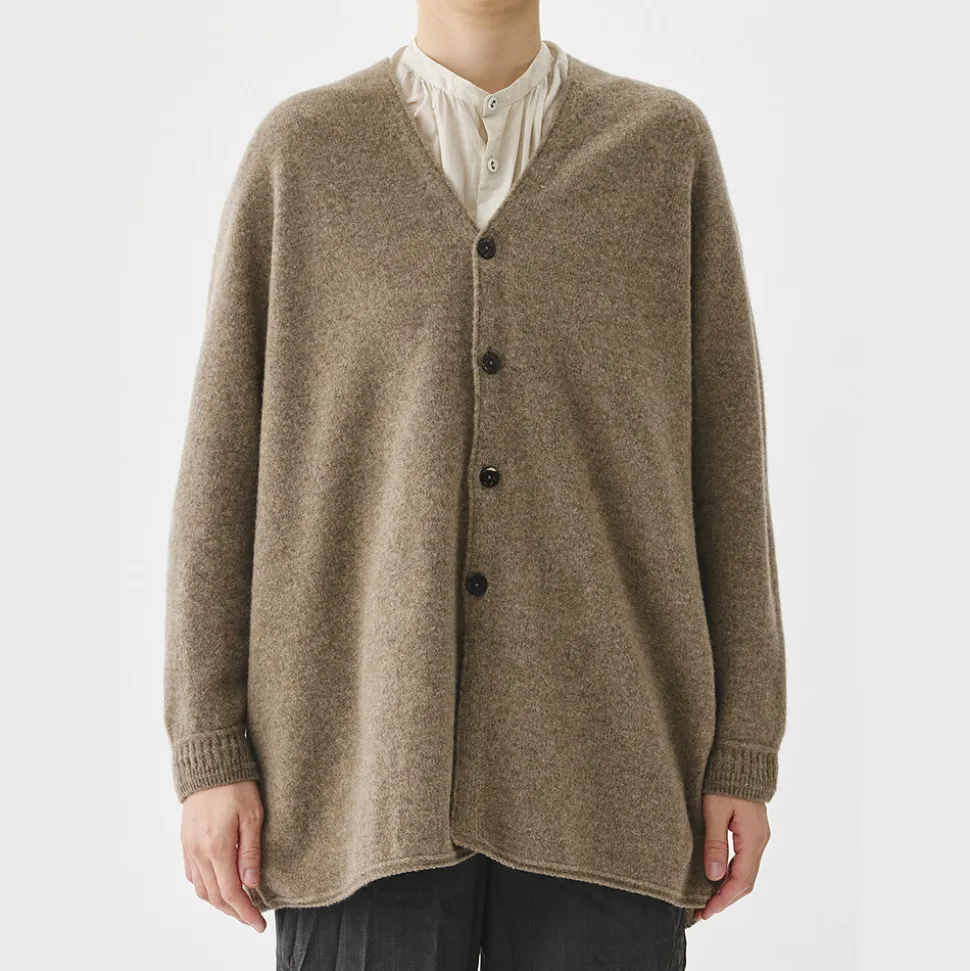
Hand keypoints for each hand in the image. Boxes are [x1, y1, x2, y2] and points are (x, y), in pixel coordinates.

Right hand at [181, 780, 266, 931]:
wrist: (209, 763)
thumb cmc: (237, 785)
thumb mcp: (253, 815)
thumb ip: (251, 851)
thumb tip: (251, 884)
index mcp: (217, 848)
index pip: (232, 893)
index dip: (246, 914)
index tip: (260, 926)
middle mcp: (199, 852)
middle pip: (215, 897)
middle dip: (234, 913)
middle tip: (253, 920)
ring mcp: (189, 847)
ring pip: (201, 889)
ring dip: (220, 902)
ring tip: (240, 906)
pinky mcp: (185, 841)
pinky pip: (192, 875)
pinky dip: (206, 887)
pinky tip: (220, 885)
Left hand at [693, 793, 770, 920]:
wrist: (741, 759)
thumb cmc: (725, 782)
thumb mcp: (715, 811)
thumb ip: (715, 843)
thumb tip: (713, 876)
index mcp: (753, 839)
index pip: (740, 881)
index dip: (723, 899)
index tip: (706, 911)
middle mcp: (760, 842)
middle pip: (746, 882)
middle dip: (725, 899)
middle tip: (703, 912)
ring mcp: (759, 838)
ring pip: (746, 874)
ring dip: (729, 889)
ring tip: (707, 900)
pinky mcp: (753, 832)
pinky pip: (745, 862)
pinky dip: (732, 875)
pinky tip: (717, 879)